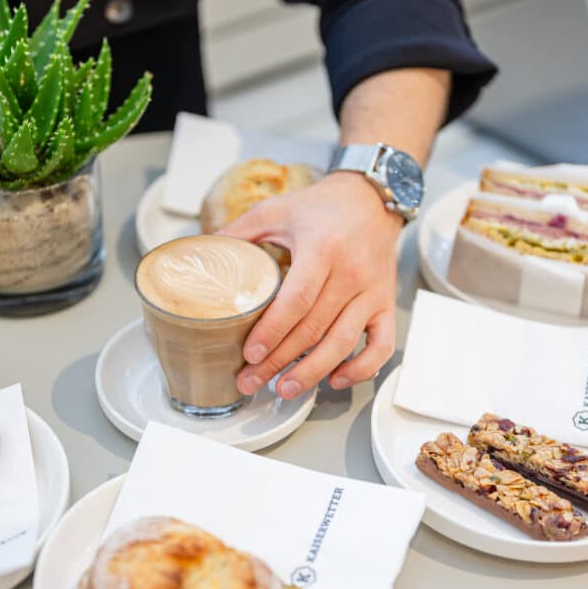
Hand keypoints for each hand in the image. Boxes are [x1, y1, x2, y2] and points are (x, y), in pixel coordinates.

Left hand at [220, 172, 401, 399]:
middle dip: (279, 361)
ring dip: (313, 372)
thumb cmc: (321, 207)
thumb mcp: (275, 211)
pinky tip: (335, 379)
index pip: (297, 300)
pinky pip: (383, 344)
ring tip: (285, 389)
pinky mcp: (386, 303)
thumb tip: (201, 257)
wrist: (370, 199)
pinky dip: (362, 368)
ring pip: (344, 342)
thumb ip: (238, 233)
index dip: (272, 331)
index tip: (250, 354)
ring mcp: (372, 292)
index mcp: (322, 249)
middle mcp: (351, 273)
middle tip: (251, 381)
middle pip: (313, 328)